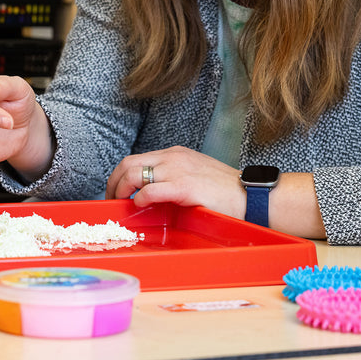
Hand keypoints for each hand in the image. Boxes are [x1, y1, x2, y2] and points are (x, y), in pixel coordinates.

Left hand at [106, 146, 245, 217]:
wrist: (250, 196)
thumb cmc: (226, 191)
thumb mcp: (194, 175)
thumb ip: (173, 178)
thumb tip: (149, 193)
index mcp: (175, 154)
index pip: (136, 159)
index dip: (120, 175)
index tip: (116, 191)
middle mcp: (173, 157)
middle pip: (128, 163)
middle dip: (113, 182)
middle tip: (110, 199)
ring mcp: (178, 170)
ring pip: (134, 173)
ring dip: (120, 190)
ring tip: (120, 204)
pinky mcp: (184, 187)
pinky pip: (150, 190)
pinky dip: (139, 198)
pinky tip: (139, 206)